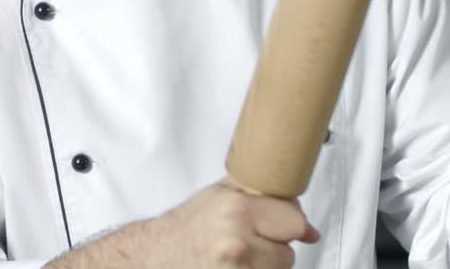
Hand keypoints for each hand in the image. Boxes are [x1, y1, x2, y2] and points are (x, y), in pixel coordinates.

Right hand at [144, 175, 319, 267]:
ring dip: (266, 265)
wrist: (155, 256)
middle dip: (276, 246)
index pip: (295, 221)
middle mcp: (238, 242)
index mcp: (236, 210)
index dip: (292, 223)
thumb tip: (294, 200)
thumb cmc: (185, 228)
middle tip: (252, 240)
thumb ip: (256, 189)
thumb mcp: (217, 194)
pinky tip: (236, 266)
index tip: (292, 227)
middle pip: (289, 252)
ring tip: (240, 255)